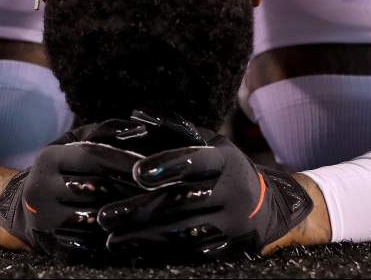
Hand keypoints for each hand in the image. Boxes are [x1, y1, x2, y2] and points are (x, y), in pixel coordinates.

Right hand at [0, 119, 147, 259]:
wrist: (27, 210)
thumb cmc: (63, 172)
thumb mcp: (74, 145)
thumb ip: (103, 133)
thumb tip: (138, 129)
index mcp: (49, 158)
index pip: (92, 155)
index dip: (123, 159)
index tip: (149, 164)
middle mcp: (41, 187)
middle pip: (95, 185)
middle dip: (129, 187)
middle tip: (158, 187)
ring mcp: (45, 218)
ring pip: (94, 214)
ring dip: (124, 211)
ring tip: (150, 207)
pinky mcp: (53, 242)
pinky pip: (89, 239)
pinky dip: (112, 233)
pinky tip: (131, 228)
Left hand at [96, 123, 313, 260]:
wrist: (265, 207)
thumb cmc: (221, 167)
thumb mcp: (208, 143)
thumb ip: (173, 132)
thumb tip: (137, 117)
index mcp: (224, 160)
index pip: (196, 161)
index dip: (169, 165)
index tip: (137, 172)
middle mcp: (233, 191)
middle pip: (182, 202)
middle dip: (140, 210)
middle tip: (106, 215)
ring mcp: (232, 223)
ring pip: (183, 232)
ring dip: (143, 237)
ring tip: (111, 239)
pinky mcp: (227, 247)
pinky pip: (190, 253)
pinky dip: (158, 254)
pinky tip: (132, 252)